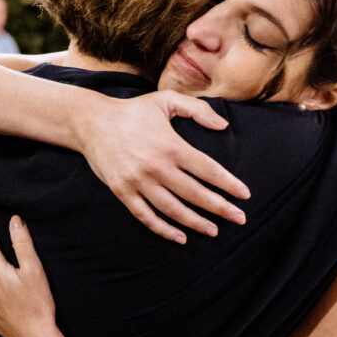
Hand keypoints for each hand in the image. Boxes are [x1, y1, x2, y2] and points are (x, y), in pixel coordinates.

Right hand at [73, 90, 248, 242]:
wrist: (91, 122)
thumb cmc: (133, 111)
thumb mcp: (166, 100)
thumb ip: (197, 109)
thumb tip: (223, 125)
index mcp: (171, 145)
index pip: (207, 169)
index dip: (228, 184)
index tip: (244, 195)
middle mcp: (156, 166)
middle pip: (195, 194)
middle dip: (220, 208)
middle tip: (240, 218)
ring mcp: (138, 181)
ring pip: (173, 209)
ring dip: (195, 223)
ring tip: (213, 230)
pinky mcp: (123, 192)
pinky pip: (146, 216)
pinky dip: (163, 229)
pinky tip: (180, 236)